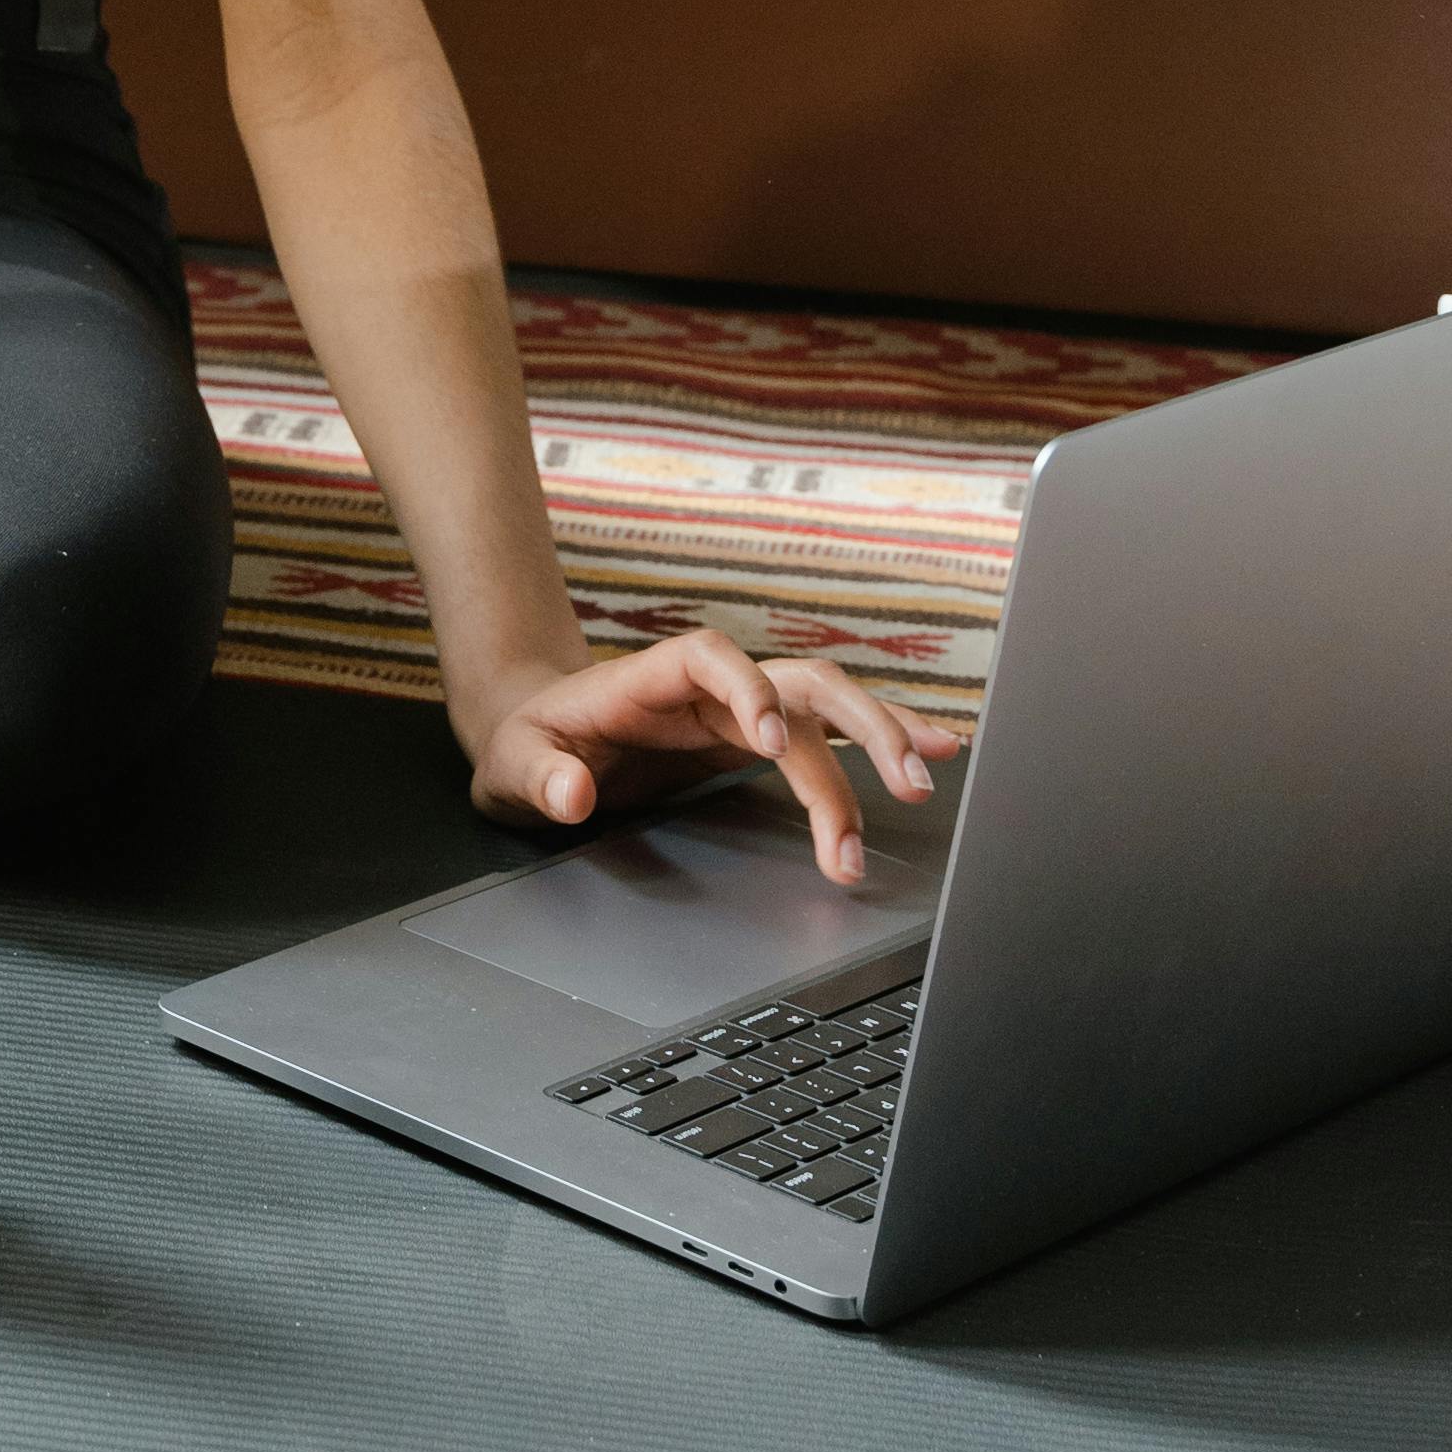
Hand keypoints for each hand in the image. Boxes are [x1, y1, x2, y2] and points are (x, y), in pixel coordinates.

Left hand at [463, 629, 952, 890]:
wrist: (539, 739)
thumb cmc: (528, 746)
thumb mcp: (515, 765)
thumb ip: (543, 777)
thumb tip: (574, 793)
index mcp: (653, 677)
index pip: (713, 658)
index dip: (749, 690)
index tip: (773, 745)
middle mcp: (711, 687)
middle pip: (796, 680)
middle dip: (855, 725)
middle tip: (901, 783)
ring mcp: (741, 711)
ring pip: (827, 710)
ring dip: (880, 741)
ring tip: (927, 782)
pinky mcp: (757, 742)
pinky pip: (828, 738)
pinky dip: (881, 743)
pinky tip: (936, 751)